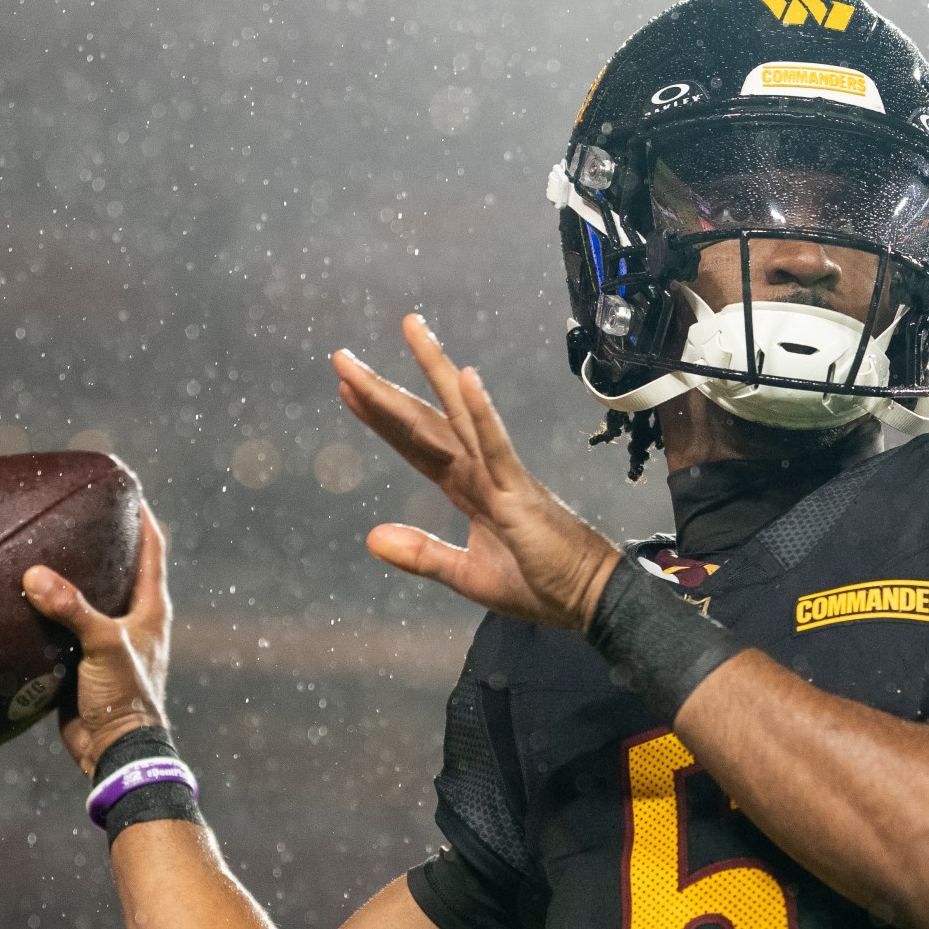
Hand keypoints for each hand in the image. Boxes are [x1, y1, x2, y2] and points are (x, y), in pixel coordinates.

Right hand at [23, 505, 172, 775]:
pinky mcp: (81, 663)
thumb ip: (72, 610)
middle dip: (98, 540)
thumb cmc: (125, 698)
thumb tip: (34, 575)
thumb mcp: (102, 647)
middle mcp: (132, 620)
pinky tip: (14, 601)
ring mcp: (106, 642)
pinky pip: (60, 628)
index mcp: (150, 608)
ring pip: (86, 598)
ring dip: (67, 578)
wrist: (114, 751)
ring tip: (35, 548)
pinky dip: (43, 613)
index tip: (122, 487)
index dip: (140, 515)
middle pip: (117, 567)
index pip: (151, 547)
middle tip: (69, 512)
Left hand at [334, 313, 619, 629]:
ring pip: (457, 415)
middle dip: (382, 389)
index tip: (347, 390)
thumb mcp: (466, 575)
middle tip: (342, 356)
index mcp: (466, 488)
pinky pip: (496, 445)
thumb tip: (373, 538)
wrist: (586, 598)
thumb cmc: (538, 584)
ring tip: (411, 330)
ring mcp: (500, 475)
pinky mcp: (519, 490)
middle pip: (424, 420)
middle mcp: (479, 470)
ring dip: (432, 371)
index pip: (414, 444)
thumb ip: (422, 554)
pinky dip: (482, 413)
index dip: (380, 418)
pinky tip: (466, 378)